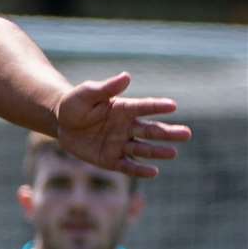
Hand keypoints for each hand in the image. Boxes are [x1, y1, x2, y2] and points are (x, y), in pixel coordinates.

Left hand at [54, 72, 190, 178]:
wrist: (62, 123)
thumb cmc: (76, 104)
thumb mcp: (87, 93)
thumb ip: (106, 88)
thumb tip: (126, 76)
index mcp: (124, 108)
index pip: (144, 107)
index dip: (157, 106)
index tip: (173, 105)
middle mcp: (127, 127)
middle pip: (150, 130)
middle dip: (168, 133)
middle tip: (186, 134)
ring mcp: (120, 144)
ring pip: (142, 148)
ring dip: (157, 151)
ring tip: (173, 153)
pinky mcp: (110, 159)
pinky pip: (127, 166)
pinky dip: (139, 170)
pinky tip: (153, 172)